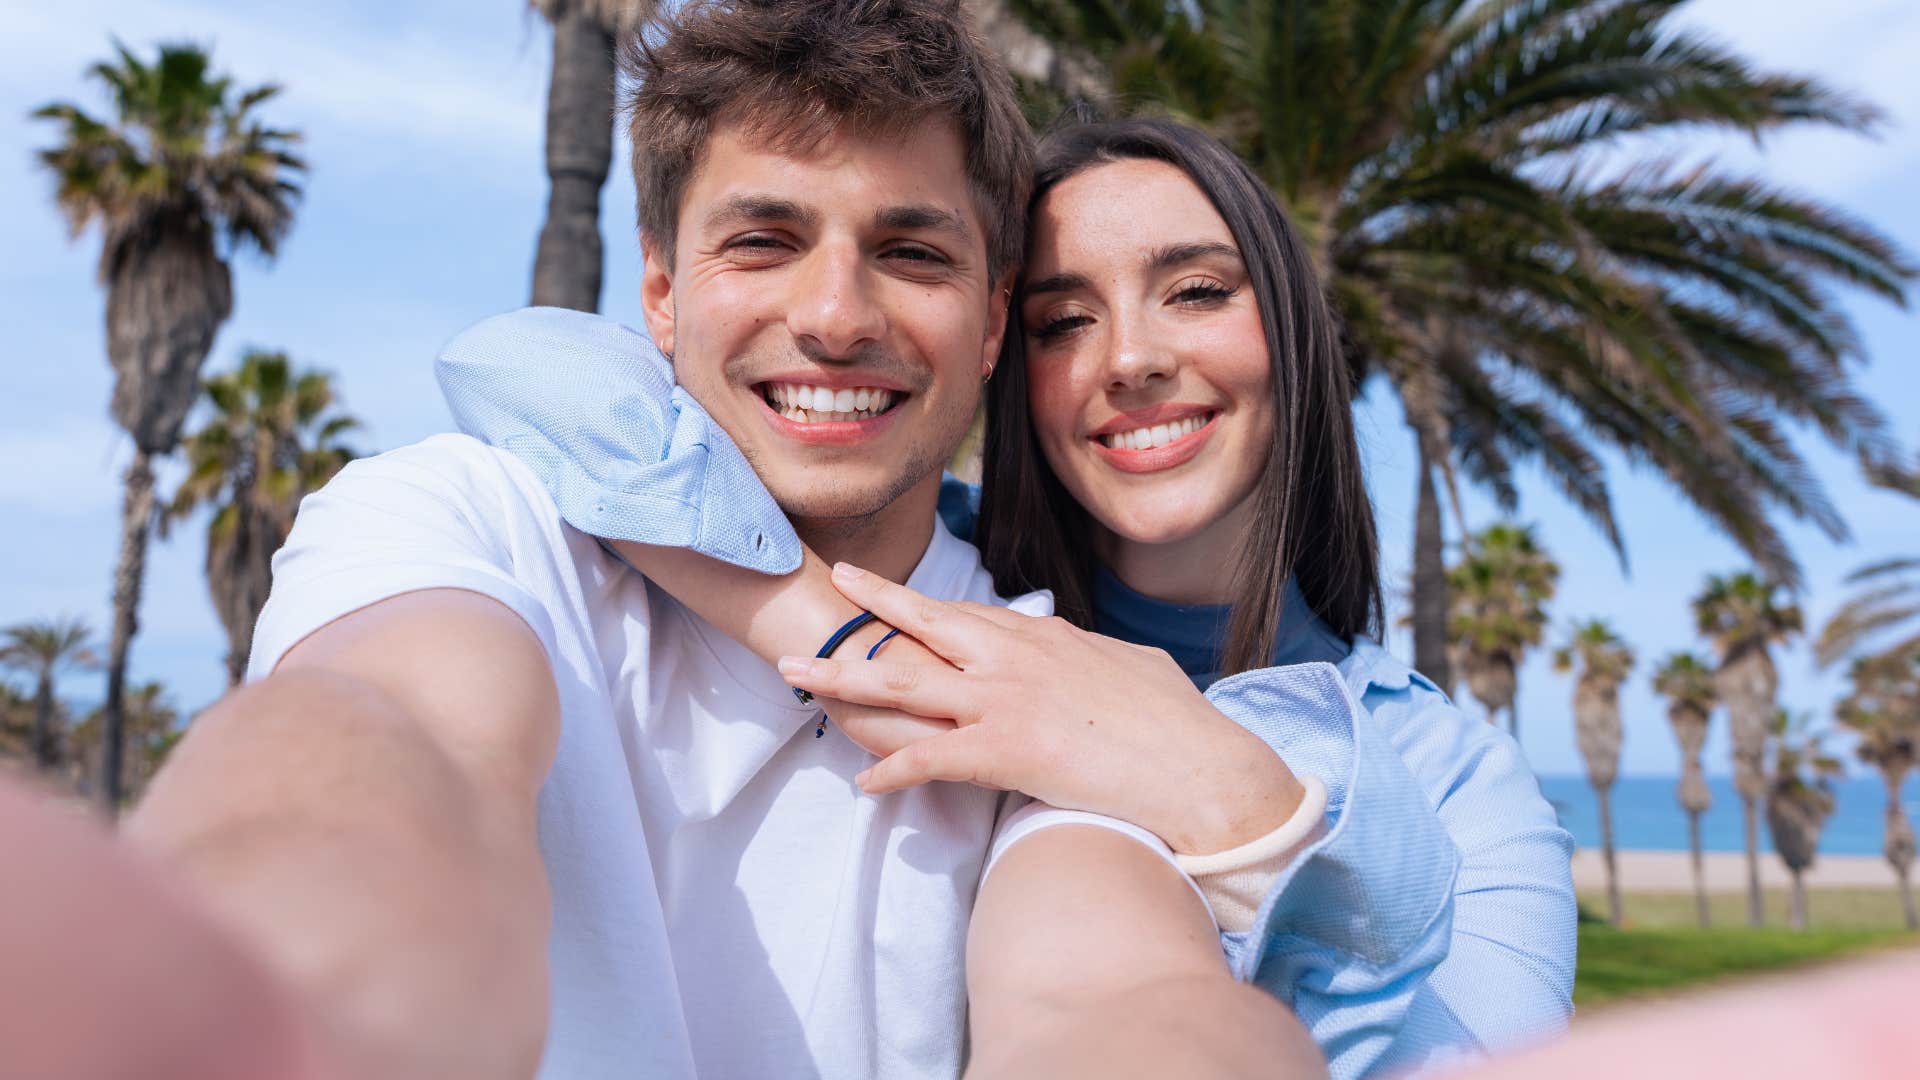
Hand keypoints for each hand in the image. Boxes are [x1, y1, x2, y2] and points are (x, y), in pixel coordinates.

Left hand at [777, 564, 1307, 854]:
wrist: (1196, 765)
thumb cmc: (1175, 723)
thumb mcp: (1132, 666)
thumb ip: (1095, 653)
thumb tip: (1090, 650)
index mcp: (1045, 637)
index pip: (970, 614)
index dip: (926, 607)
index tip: (894, 595)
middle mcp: (1014, 658)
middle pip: (926, 625)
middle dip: (873, 603)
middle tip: (834, 580)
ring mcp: (1005, 701)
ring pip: (906, 684)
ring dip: (846, 680)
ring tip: (799, 676)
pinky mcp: (1006, 750)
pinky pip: (932, 758)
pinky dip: (893, 771)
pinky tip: (864, 784)